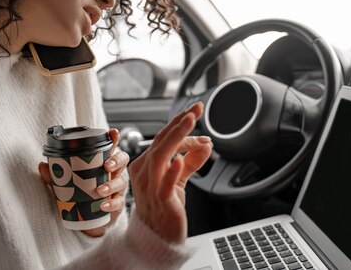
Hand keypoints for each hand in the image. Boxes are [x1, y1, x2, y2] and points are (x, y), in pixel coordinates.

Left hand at [38, 128, 129, 236]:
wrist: (86, 220)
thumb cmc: (79, 196)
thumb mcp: (65, 184)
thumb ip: (55, 175)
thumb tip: (42, 165)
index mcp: (101, 163)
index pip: (110, 148)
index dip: (114, 139)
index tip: (113, 133)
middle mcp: (112, 173)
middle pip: (123, 160)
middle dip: (117, 160)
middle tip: (106, 166)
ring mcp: (117, 188)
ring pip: (122, 181)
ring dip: (112, 184)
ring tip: (100, 190)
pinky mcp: (117, 204)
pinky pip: (119, 202)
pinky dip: (112, 203)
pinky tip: (103, 205)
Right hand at [128, 102, 211, 243]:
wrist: (156, 240)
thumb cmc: (164, 209)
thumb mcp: (178, 181)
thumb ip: (191, 162)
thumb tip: (206, 144)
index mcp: (145, 165)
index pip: (162, 138)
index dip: (179, 123)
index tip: (195, 111)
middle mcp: (144, 173)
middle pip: (160, 142)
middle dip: (179, 123)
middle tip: (195, 110)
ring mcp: (150, 187)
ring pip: (160, 156)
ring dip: (176, 138)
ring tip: (190, 123)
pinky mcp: (161, 201)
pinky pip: (164, 184)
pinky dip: (172, 171)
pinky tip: (181, 159)